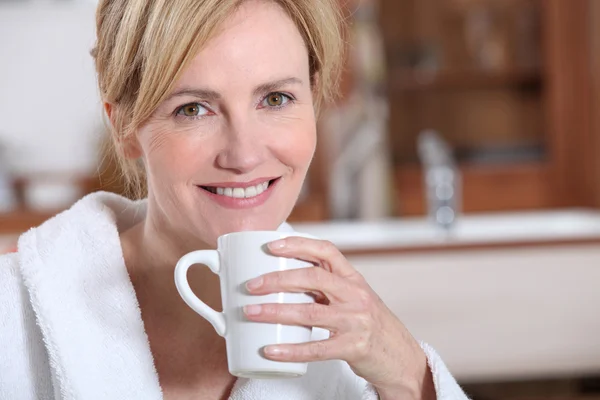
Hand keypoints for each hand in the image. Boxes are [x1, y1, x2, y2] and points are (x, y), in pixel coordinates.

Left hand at [243, 237, 435, 399]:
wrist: (400, 356)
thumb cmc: (369, 324)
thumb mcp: (353, 297)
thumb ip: (326, 287)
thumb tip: (281, 279)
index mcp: (353, 278)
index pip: (326, 250)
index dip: (298, 244)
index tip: (271, 247)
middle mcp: (356, 296)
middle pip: (313, 278)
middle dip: (278, 279)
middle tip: (252, 286)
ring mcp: (356, 322)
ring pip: (310, 313)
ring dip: (276, 312)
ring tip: (251, 313)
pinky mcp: (353, 348)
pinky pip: (316, 349)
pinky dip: (291, 350)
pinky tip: (271, 350)